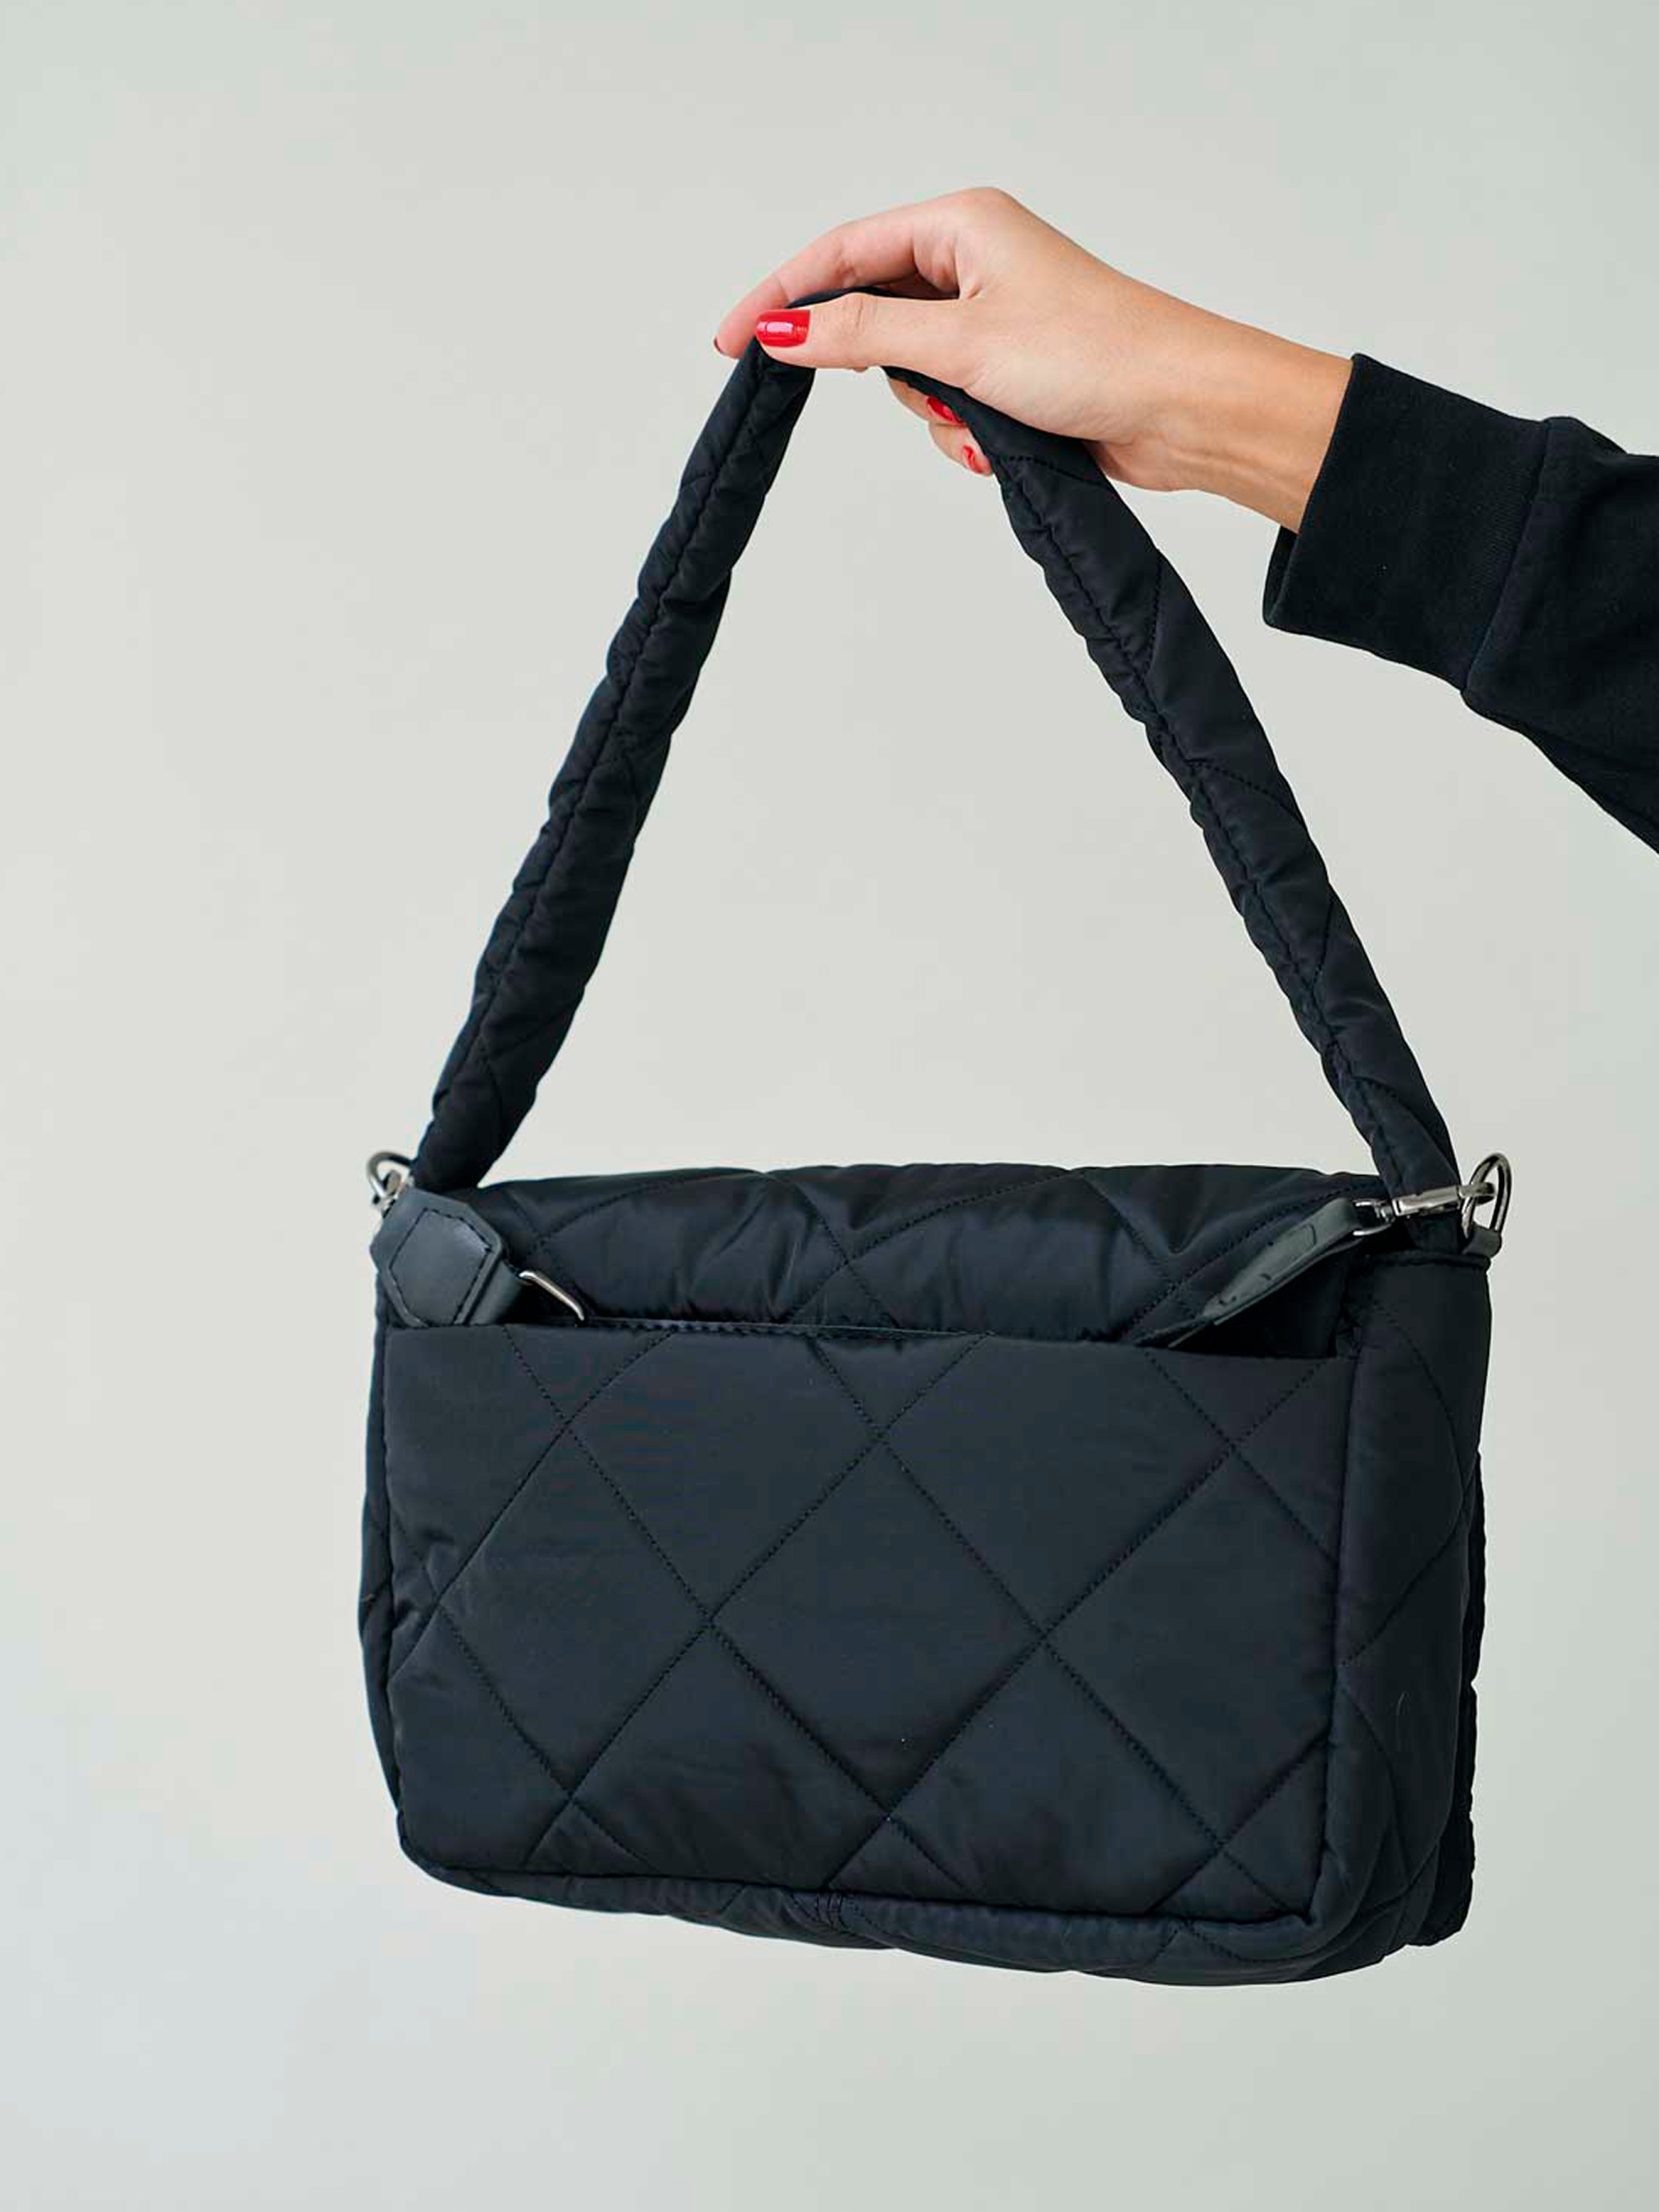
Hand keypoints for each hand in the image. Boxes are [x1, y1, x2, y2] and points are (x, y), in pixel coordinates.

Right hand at [713, 189, 1349, 531]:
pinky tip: (1007, 442)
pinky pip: (951, 407)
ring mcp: (994, 320)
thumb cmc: (1097, 353)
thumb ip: (860, 334)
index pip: (840, 253)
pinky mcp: (1013, 372)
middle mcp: (975, 263)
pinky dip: (967, 434)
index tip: (731, 343)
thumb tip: (783, 329)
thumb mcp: (958, 344)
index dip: (779, 297)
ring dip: (939, 415)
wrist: (1181, 410)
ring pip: (912, 376)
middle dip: (892, 376)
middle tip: (932, 397)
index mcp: (961, 225)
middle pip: (874, 318)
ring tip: (988, 423)